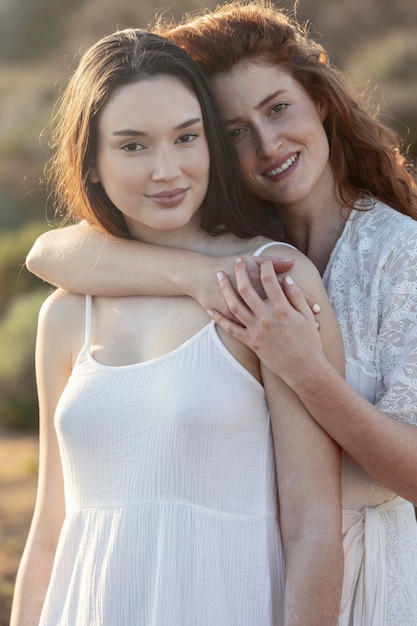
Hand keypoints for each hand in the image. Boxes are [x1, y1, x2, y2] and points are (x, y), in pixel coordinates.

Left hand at [207, 257, 322, 381]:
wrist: (304, 370)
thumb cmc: (310, 343)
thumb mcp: (308, 317)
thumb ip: (296, 296)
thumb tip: (286, 279)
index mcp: (282, 309)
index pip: (270, 280)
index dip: (265, 267)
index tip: (263, 261)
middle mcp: (266, 317)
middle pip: (247, 289)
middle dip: (240, 271)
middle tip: (236, 261)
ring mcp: (256, 330)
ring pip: (235, 306)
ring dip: (225, 289)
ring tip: (219, 276)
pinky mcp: (251, 342)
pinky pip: (231, 329)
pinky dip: (219, 319)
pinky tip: (210, 310)